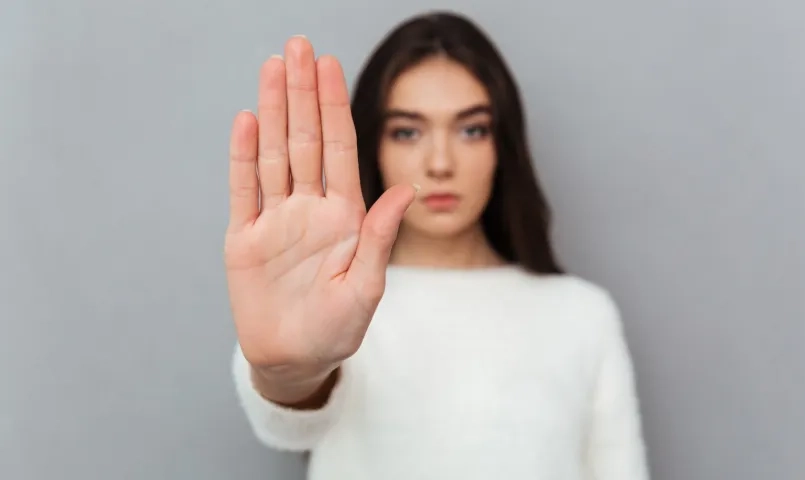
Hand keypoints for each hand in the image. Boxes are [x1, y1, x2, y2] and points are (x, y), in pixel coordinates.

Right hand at [225, 37, 415, 375]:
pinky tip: (248, 120)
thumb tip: (405, 190)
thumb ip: (380, 238)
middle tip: (298, 46)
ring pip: (275, 154)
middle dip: (303, 93)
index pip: (339, 150)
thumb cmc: (337, 330)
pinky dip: (243, 155)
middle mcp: (310, 208)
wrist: (294, 359)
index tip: (330, 65)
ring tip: (273, 68)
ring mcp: (276, 219)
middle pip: (306, 140)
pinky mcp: (244, 238)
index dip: (335, 106)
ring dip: (274, 110)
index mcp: (344, 217)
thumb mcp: (366, 289)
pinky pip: (243, 189)